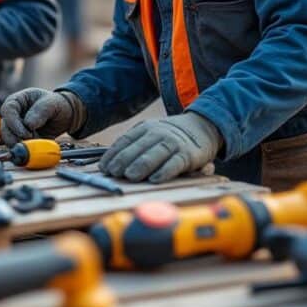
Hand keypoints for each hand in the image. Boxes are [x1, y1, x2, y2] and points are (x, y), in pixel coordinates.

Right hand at [0, 88, 84, 145]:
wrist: (64, 116)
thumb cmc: (57, 104)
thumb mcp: (52, 103)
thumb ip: (41, 111)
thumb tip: (28, 124)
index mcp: (18, 100)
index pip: (8, 109)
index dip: (13, 122)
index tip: (25, 132)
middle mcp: (14, 114)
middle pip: (5, 126)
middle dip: (14, 137)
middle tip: (29, 141)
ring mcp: (16, 127)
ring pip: (9, 138)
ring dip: (20, 144)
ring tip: (35, 143)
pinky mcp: (21, 138)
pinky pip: (18, 146)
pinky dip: (26, 149)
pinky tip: (36, 146)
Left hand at [99, 112, 221, 182]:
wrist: (202, 126)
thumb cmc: (170, 136)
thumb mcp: (151, 134)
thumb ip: (135, 146)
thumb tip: (111, 164)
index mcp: (145, 128)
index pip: (125, 141)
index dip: (113, 154)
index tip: (104, 167)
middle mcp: (158, 133)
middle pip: (138, 148)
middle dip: (124, 161)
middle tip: (113, 173)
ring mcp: (173, 143)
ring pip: (154, 154)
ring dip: (141, 165)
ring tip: (130, 176)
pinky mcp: (188, 155)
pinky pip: (175, 163)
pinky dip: (165, 171)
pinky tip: (155, 179)